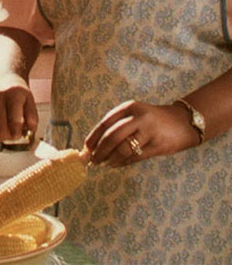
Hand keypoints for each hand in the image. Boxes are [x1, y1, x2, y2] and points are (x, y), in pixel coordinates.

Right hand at [0, 72, 37, 140]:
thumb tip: (31, 131)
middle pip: (1, 125)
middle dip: (10, 135)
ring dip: (2, 135)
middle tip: (15, 134)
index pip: (13, 118)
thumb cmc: (18, 95)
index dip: (17, 131)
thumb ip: (33, 117)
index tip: (19, 135)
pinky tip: (0, 127)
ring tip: (9, 131)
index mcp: (13, 93)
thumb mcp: (30, 102)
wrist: (4, 82)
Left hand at [85, 99, 201, 166]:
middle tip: (93, 159)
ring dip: (110, 158)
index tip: (86, 148)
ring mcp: (149, 131)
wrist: (183, 122)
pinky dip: (122, 162)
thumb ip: (118, 125)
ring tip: (103, 163)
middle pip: (112, 136)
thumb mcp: (135, 115)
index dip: (94, 136)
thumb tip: (96, 144)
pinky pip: (135, 157)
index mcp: (129, 107)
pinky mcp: (158, 146)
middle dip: (100, 150)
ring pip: (123, 148)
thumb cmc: (152, 120)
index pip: (106, 123)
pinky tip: (115, 164)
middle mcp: (138, 117)